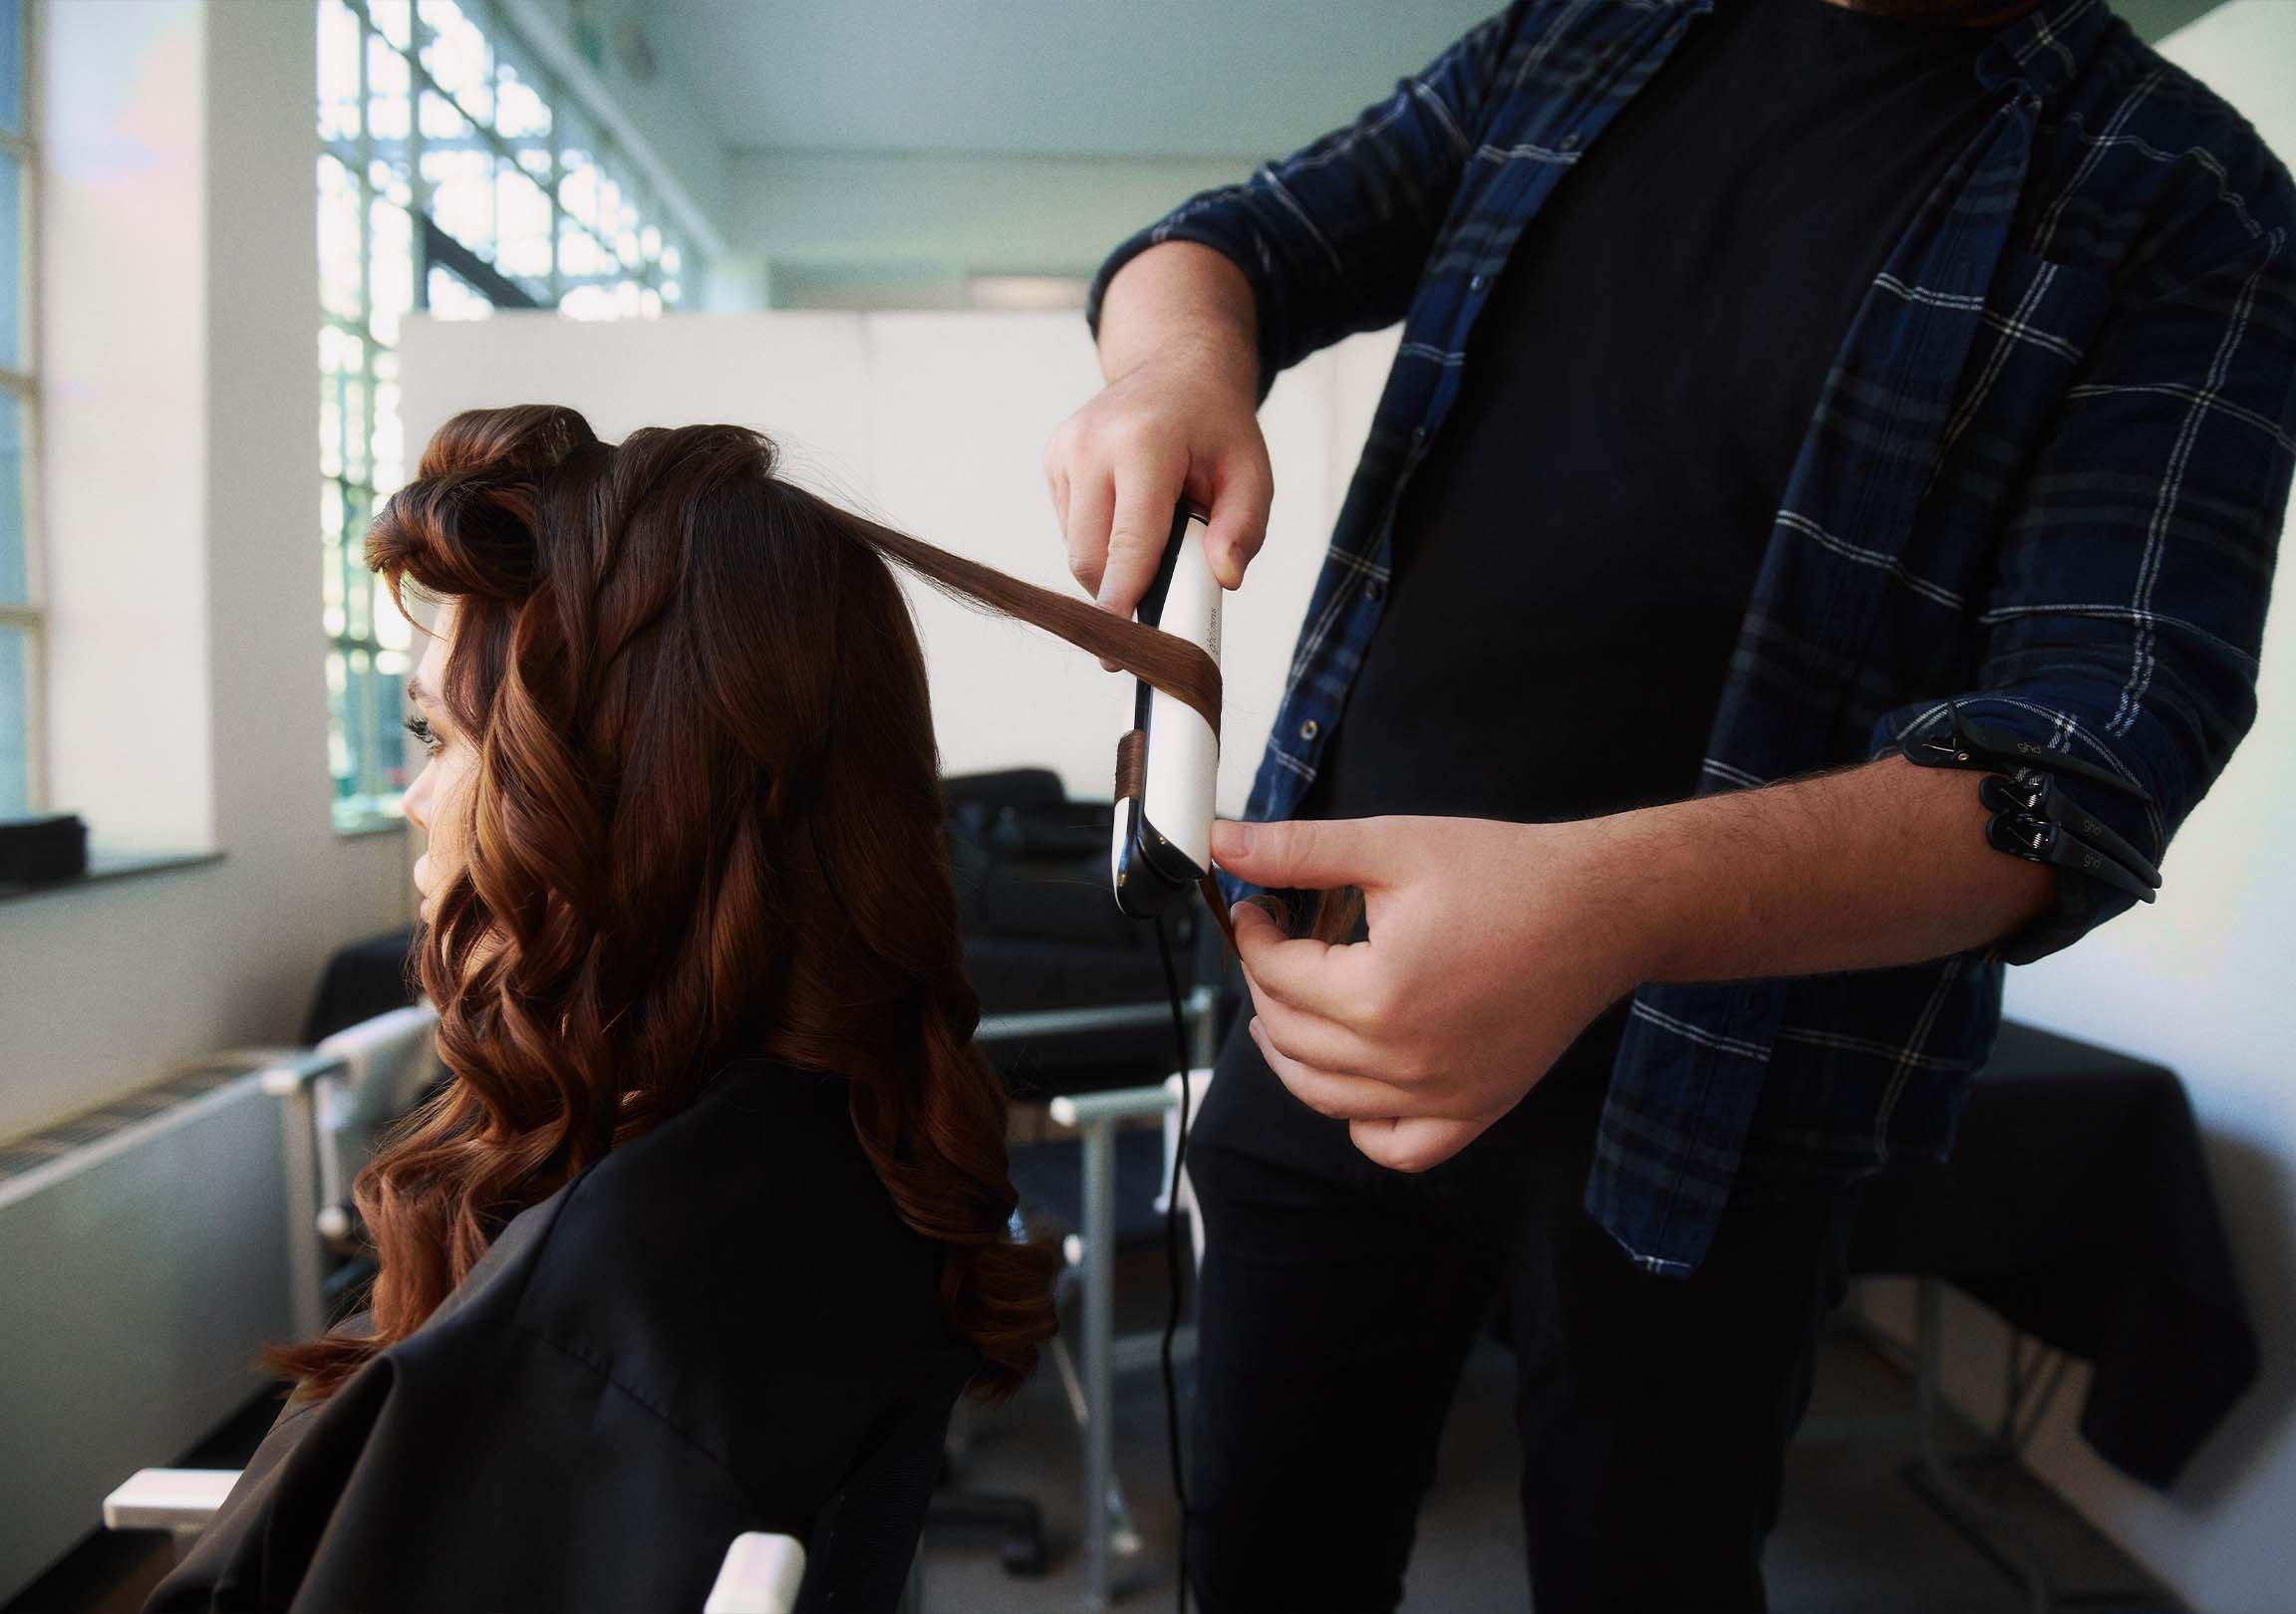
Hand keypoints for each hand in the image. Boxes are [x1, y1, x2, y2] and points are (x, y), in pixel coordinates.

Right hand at [1043, 335, 1272, 639]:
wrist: (1175, 367)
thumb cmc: (1216, 426)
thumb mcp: (1251, 471)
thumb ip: (1244, 528)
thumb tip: (1224, 580)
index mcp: (1143, 443)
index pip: (1128, 542)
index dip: (1123, 601)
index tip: (1119, 647)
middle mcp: (1092, 444)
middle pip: (1090, 557)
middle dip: (1119, 593)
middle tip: (1153, 609)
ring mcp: (1065, 451)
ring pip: (1077, 549)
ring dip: (1112, 564)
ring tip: (1155, 533)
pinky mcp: (1053, 460)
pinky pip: (1071, 529)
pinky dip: (1101, 540)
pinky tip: (1130, 513)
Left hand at [1212, 813, 1656, 1171]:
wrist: (1602, 910)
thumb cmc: (1507, 874)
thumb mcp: (1392, 845)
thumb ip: (1298, 850)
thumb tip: (1221, 841)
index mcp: (1378, 995)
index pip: (1275, 976)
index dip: (1252, 936)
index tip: (1255, 908)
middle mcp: (1404, 1060)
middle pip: (1290, 1038)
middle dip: (1265, 988)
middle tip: (1274, 947)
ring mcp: (1440, 1097)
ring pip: (1324, 1098)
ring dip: (1290, 1053)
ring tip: (1285, 1010)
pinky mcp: (1474, 1111)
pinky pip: (1395, 1145)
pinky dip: (1360, 1124)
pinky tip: (1351, 1081)